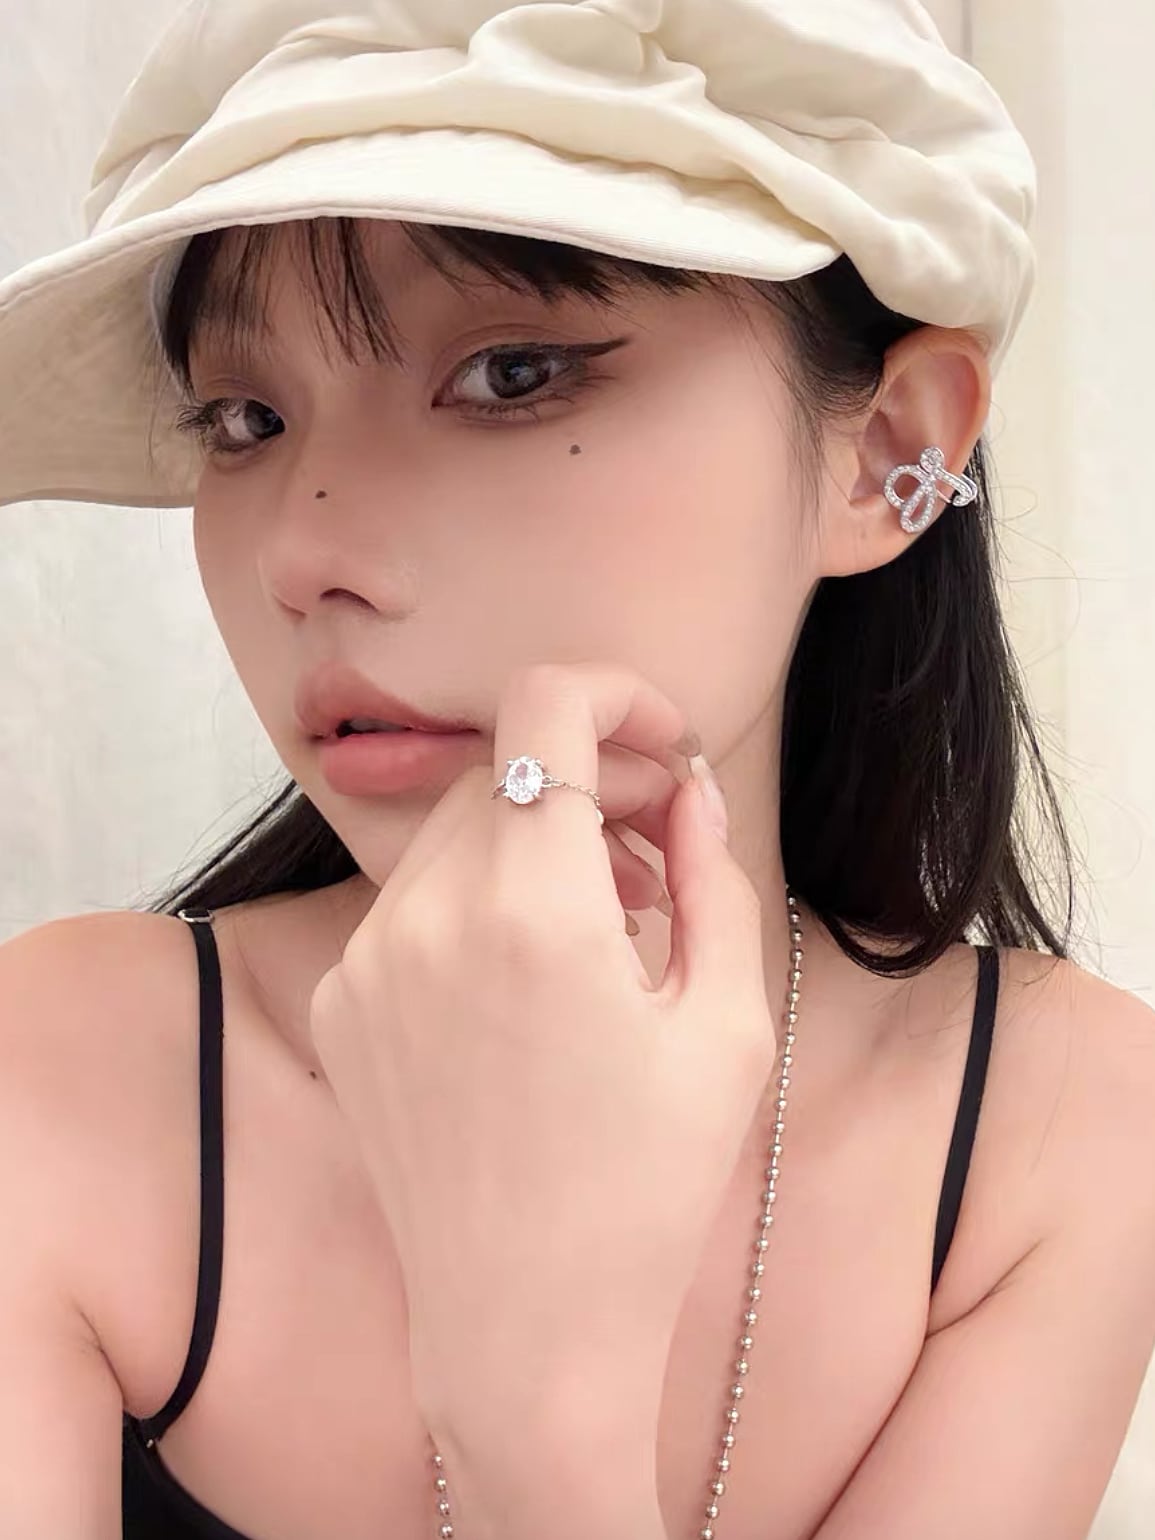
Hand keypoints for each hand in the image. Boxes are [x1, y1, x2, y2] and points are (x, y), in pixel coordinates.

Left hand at [308, 662, 776, 1455]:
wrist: (525, 1334)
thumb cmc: (649, 1191)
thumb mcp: (727, 1025)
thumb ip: (711, 875)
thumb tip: (689, 789)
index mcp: (534, 908)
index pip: (547, 707)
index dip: (619, 694)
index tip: (665, 744)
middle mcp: (428, 915)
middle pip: (503, 766)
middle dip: (588, 778)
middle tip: (658, 848)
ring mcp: (368, 959)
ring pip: (456, 830)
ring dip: (534, 839)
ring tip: (607, 918)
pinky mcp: (341, 1003)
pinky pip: (413, 901)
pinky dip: (477, 900)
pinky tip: (532, 979)